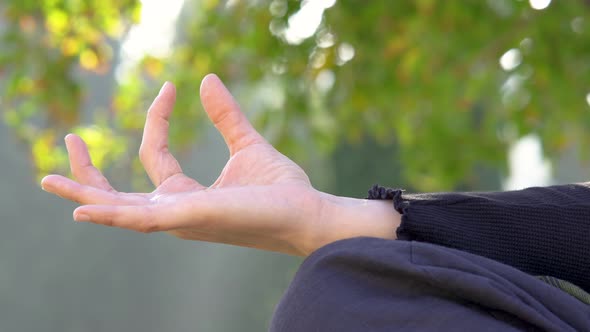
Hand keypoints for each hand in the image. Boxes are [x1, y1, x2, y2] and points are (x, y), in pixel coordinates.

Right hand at [41, 74, 399, 255]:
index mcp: (187, 195)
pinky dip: (110, 216)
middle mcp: (176, 211)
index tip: (173, 86)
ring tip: (48, 180)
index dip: (157, 118)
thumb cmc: (280, 190)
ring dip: (84, 195)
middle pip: (120, 194)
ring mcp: (179, 219)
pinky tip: (83, 210)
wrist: (307, 212)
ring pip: (119, 209)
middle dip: (90, 175)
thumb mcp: (247, 145)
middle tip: (69, 141)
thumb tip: (206, 79)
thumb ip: (226, 116)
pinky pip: (141, 220)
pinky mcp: (189, 220)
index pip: (155, 155)